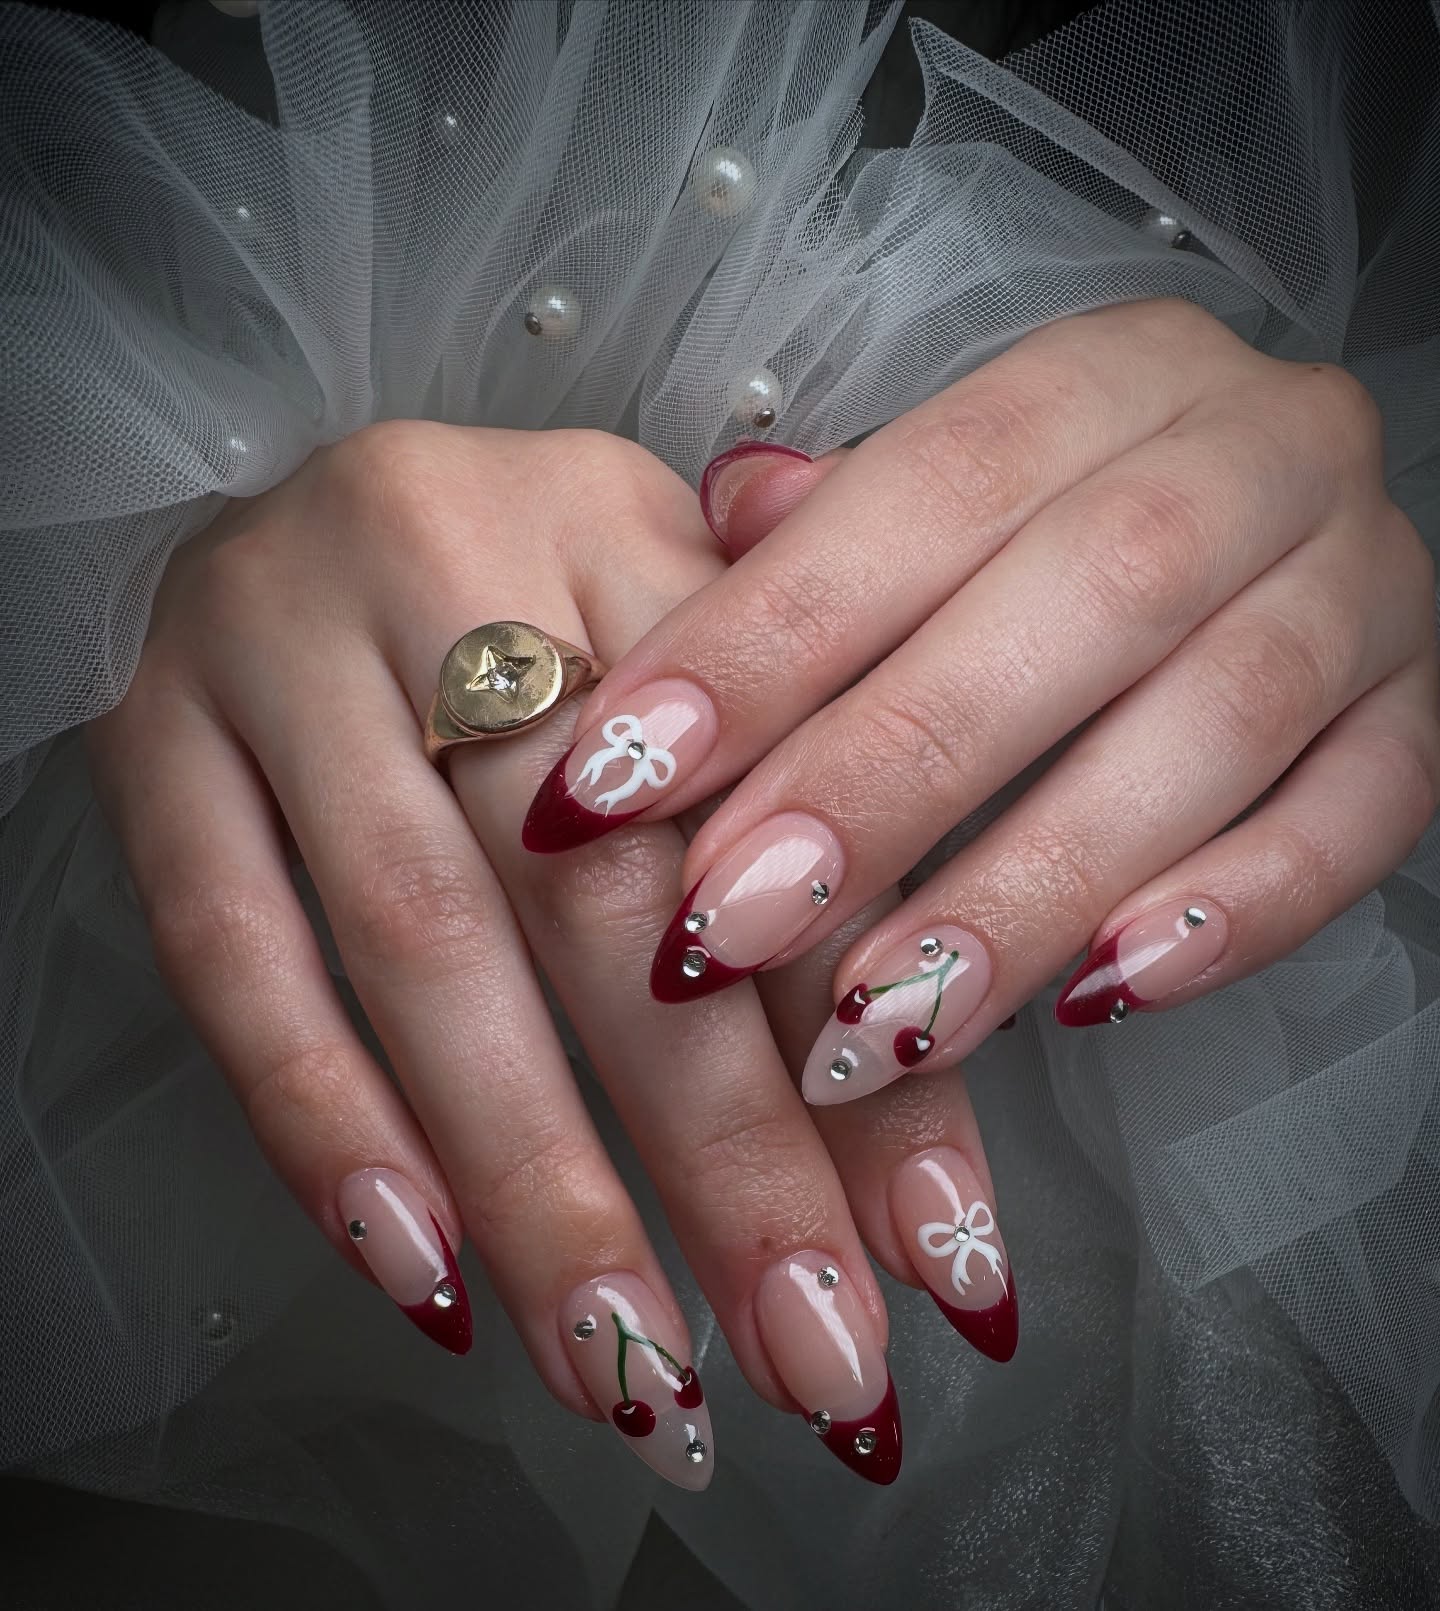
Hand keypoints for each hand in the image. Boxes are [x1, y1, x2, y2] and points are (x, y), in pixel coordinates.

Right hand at [86, 423, 917, 1489]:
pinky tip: (421, 1269)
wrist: (293, 494)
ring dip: (538, 1179)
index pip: (781, 814)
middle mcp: (453, 553)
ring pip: (423, 943)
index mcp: (629, 524)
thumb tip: (934, 1034)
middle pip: (606, 890)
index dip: (865, 1046)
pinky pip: (231, 948)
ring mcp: (279, 643)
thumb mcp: (687, 641)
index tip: (941, 1256)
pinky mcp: (154, 733)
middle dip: (722, 1154)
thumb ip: (807, 798)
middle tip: (812, 1361)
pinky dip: (323, 1120)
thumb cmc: (532, 589)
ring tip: (630, 1371)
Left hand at [525, 298, 1438, 1114]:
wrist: (1268, 515)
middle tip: (727, 930)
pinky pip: (1359, 820)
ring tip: (876, 1026)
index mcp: (1109, 372)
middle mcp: (1258, 450)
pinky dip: (1229, 916)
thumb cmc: (1044, 526)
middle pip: (1072, 604)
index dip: (764, 641)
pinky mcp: (1421, 714)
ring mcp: (1364, 582)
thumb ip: (827, 530)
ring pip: (1213, 729)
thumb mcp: (936, 492)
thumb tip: (716, 531)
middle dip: (883, 781)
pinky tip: (1095, 1002)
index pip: (924, 489)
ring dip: (1028, 889)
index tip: (616, 782)